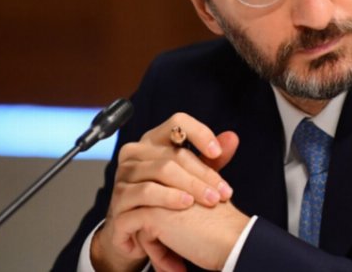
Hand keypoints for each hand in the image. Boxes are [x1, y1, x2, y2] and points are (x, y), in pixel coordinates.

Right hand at [91, 113, 239, 270]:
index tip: (218, 153)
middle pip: (173, 155)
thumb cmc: (166, 197)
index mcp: (154, 140)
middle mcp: (135, 153)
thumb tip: (232, 138)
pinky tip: (184, 207)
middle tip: (222, 193)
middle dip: (203, 175)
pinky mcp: (118, 199)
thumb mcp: (192, 176)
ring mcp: (123, 176)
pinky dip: (167, 200)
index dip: (199, 133)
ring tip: (209, 201)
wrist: (137, 230)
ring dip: (189, 188)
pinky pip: (144, 194)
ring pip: (160, 173)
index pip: (178, 122)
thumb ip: (212, 158)